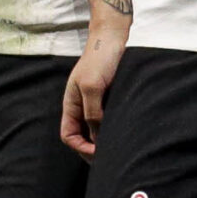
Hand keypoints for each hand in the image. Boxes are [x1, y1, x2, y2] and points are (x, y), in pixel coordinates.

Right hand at [60, 24, 128, 156]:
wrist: (114, 38)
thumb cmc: (100, 58)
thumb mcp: (92, 86)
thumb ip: (92, 112)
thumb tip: (97, 137)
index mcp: (72, 105)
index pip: (69, 136)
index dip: (80, 147)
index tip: (98, 152)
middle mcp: (83, 107)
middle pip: (83, 137)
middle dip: (93, 150)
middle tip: (112, 159)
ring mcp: (98, 103)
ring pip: (98, 130)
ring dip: (106, 141)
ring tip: (120, 149)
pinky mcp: (112, 99)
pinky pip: (111, 120)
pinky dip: (116, 129)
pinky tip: (127, 133)